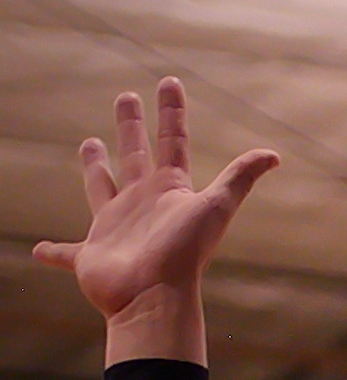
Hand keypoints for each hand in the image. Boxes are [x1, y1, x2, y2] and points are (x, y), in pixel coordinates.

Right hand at [37, 76, 278, 349]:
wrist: (155, 298)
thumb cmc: (183, 252)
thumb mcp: (215, 208)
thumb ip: (240, 178)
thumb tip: (275, 155)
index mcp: (169, 190)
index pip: (173, 141)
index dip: (171, 112)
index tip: (169, 81)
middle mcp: (143, 203)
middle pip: (135, 155)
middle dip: (131, 126)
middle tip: (125, 96)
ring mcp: (116, 227)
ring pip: (100, 188)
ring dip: (94, 168)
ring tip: (89, 145)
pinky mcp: (91, 255)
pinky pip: (67, 253)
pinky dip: (54, 253)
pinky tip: (40, 252)